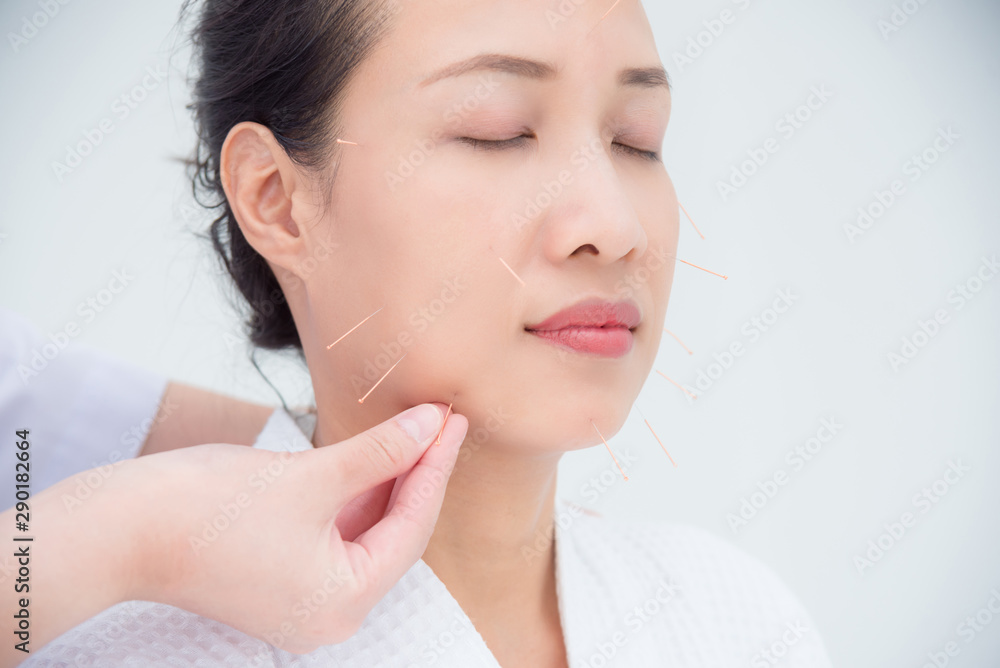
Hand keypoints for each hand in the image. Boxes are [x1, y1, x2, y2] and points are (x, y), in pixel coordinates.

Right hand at [2, 402, 466, 663]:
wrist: (116, 528)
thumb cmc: (207, 507)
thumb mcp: (311, 475)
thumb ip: (381, 453)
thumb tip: (432, 425)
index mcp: (344, 602)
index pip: (412, 526)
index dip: (435, 467)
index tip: (453, 420)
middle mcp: (329, 614)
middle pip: (392, 533)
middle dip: (415, 474)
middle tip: (440, 420)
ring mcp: (302, 601)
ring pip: (364, 533)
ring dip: (385, 482)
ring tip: (413, 430)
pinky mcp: (279, 581)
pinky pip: (333, 537)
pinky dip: (352, 497)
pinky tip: (371, 457)